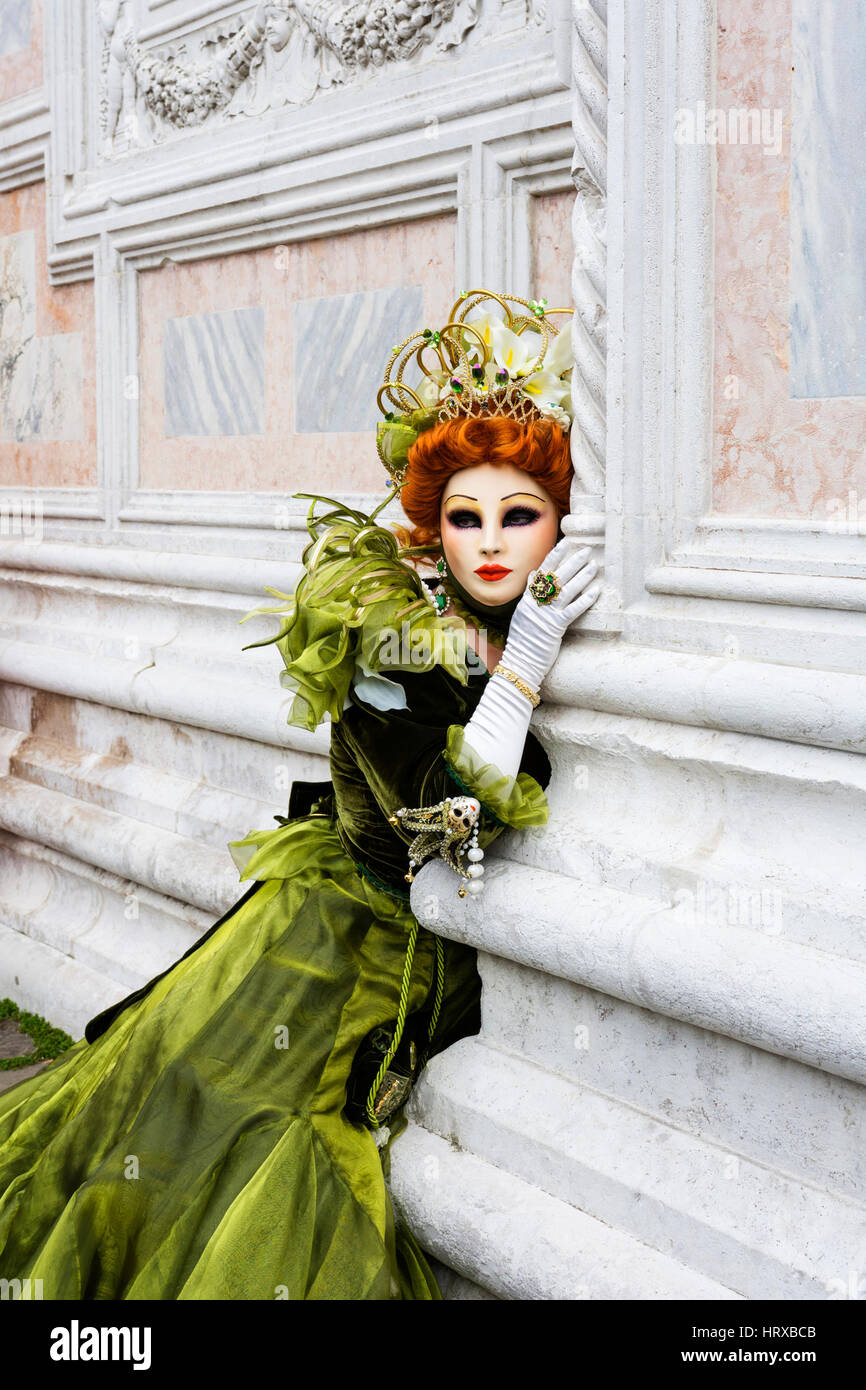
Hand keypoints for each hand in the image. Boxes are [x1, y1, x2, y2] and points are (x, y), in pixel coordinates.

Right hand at [500, 540, 599, 689]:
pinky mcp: (555, 628)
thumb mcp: (522, 612)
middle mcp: (536, 603)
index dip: (555, 556)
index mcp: (528, 598)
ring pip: (566, 590)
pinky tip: (595, 591)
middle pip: (557, 577)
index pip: (542, 571)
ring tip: (594, 566)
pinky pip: (572, 610)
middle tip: (586, 550)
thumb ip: (529, 593)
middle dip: (573, 561)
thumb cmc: (523, 638)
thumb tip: (533, 574)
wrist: (520, 661)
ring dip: (582, 576)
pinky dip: (584, 600)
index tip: (566, 544)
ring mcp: (546, 615)